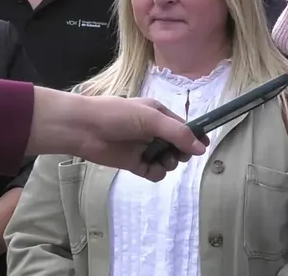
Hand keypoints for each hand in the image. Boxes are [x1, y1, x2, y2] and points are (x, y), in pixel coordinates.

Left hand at [27, 89, 207, 181]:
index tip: (203, 147)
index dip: (194, 137)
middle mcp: (153, 131)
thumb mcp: (152, 119)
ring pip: (167, 160)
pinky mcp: (134, 163)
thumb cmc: (118, 116)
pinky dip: (156, 172)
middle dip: (181, 151)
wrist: (84, 129)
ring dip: (169, 162)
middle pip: (178, 145)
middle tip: (177, 154)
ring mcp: (144, 148)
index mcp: (159, 114)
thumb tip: (201, 148)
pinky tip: (151, 169)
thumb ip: (178, 134)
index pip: (184, 127)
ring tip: (162, 161)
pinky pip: (153, 172)